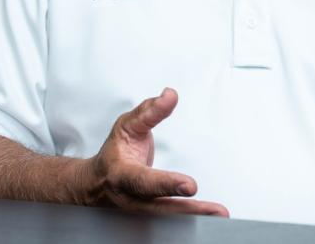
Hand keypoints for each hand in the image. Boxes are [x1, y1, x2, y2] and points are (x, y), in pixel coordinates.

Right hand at [82, 87, 228, 215]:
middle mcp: (131, 198)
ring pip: (168, 217)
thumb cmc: (114, 153)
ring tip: (219, 213)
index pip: (144, 181)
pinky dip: (192, 217)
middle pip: (160, 207)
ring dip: (195, 216)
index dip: (166, 184)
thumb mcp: (127, 125)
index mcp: (121, 174)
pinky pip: (172, 218)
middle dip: (187, 209)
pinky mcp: (151, 216)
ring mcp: (140, 211)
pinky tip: (211, 215)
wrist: (95, 182)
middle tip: (213, 209)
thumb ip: (150, 111)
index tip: (190, 185)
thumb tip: (170, 96)